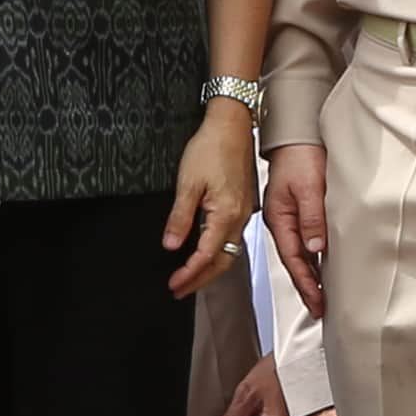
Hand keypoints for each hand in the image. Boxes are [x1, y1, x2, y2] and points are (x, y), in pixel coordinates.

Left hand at [162, 103, 258, 294]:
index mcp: (226, 214)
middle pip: (223, 261)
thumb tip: (170, 244)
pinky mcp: (243, 205)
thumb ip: (180, 218)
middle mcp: (240, 217)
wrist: (231, 125)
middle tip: (181, 290)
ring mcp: (244, 212)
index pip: (206, 255)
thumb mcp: (188, 183)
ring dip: (210, 268)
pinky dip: (218, 251)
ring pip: (230, 251)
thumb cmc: (211, 147)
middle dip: (201, 280)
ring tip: (190, 277)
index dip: (189, 273)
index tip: (174, 284)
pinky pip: (232, 237)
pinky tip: (206, 251)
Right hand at [264, 140, 329, 312]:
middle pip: (294, 262)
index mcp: (279, 219)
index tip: (317, 302)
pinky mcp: (296, 211)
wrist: (296, 135)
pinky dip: (311, 258)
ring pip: (299, 254)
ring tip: (320, 296)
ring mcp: (288, 218)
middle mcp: (281, 222)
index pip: (294, 260)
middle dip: (306, 287)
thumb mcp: (309, 187)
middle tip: (319, 309)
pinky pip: (303, 241)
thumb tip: (315, 249)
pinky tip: (319, 267)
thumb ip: (312, 219)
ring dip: (309, 275)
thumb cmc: (300, 156)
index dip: (306, 283)